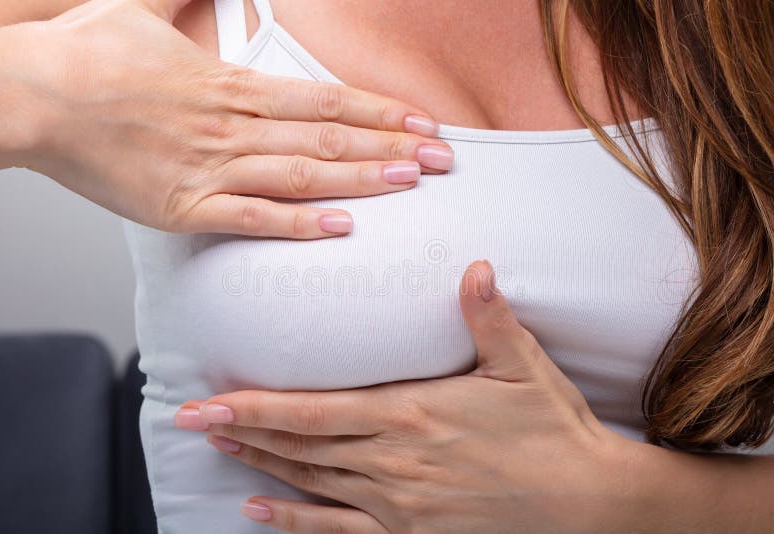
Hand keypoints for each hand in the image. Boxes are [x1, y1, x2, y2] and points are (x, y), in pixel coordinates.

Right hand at [0, 0, 451, 237]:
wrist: (30, 95)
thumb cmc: (84, 55)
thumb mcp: (142, 11)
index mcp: (231, 84)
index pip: (326, 96)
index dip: (380, 110)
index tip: (420, 122)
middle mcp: (233, 126)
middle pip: (330, 134)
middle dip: (392, 147)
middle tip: (442, 160)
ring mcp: (211, 167)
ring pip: (304, 173)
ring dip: (362, 179)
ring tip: (411, 185)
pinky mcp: (184, 207)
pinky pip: (252, 217)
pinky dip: (298, 224)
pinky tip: (340, 228)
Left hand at [177, 261, 634, 532]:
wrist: (590, 507)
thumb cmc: (555, 435)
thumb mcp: (524, 368)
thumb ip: (489, 319)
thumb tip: (472, 266)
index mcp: (413, 413)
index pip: (314, 409)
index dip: (258, 405)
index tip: (213, 398)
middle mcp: (392, 460)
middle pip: (299, 445)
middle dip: (241, 431)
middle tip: (191, 420)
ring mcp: (397, 504)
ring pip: (309, 483)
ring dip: (258, 465)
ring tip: (216, 450)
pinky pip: (338, 531)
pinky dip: (294, 522)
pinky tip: (259, 511)